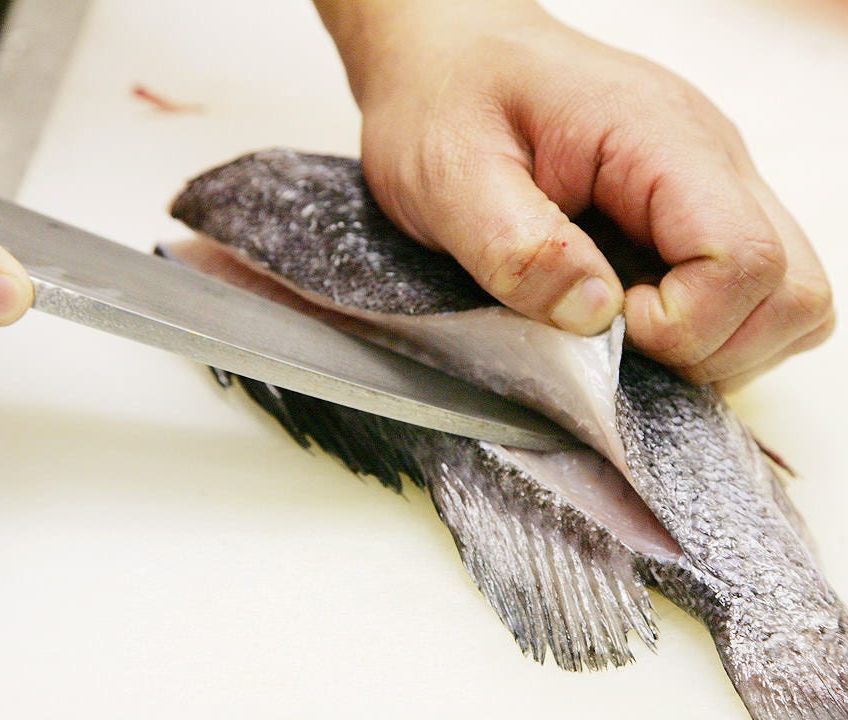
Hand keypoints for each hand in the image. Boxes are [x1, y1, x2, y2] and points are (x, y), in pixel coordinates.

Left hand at [314, 0, 833, 388]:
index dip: (685, 324)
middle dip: (712, 347)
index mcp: (657, 137)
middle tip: (623, 344)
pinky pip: (747, 288)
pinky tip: (639, 317)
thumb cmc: (444, 99)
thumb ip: (518, 246)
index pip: (744, 258)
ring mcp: (708, 182)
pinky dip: (706, 325)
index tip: (608, 329)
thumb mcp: (452, 174)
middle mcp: (708, 157)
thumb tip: (595, 315)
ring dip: (717, 342)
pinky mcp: (690, 207)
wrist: (445, 57)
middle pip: (791, 288)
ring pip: (785, 294)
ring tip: (631, 331)